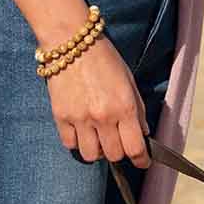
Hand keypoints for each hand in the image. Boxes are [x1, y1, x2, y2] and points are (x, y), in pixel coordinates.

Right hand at [49, 37, 149, 167]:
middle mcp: (103, 117)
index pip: (135, 148)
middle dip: (120, 153)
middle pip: (114, 155)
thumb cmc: (104, 58)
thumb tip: (143, 133)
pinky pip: (70, 144)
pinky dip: (77, 142)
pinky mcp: (60, 116)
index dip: (141, 160)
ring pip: (91, 155)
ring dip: (97, 150)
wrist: (71, 41)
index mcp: (124, 107)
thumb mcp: (129, 80)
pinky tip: (81, 131)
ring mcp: (80, 118)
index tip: (142, 162)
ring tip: (99, 138)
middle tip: (119, 143)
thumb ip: (138, 109)